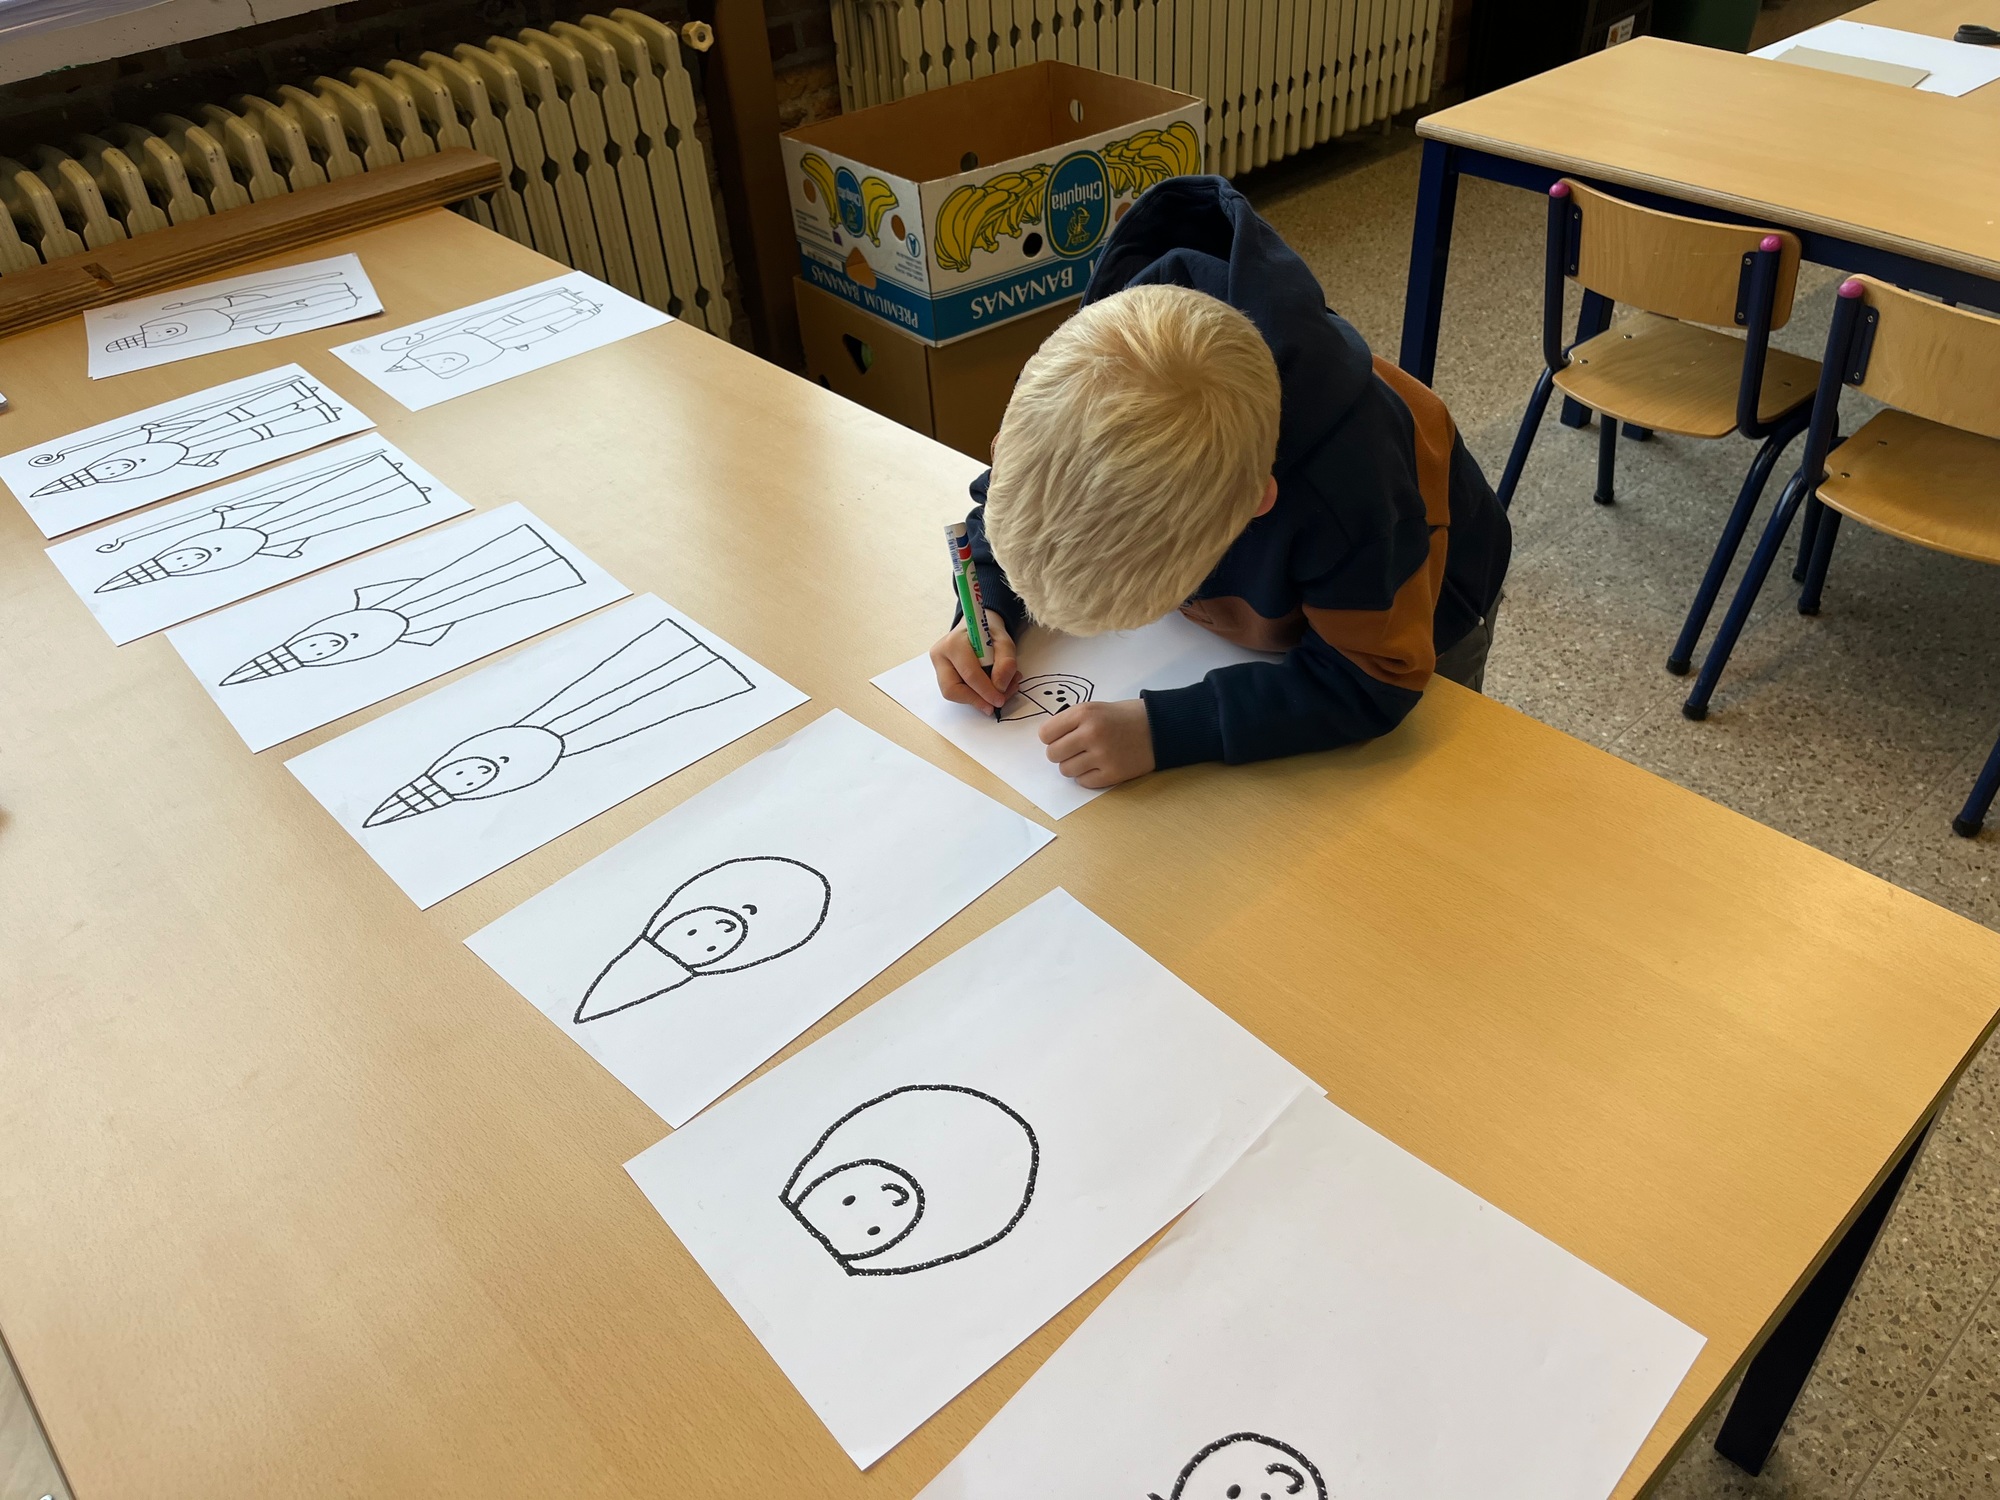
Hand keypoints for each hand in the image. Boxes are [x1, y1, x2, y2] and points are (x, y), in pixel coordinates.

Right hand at [930, 611, 1018, 710]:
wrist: (976, 627)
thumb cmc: (988, 633)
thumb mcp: (1004, 641)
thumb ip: (1006, 662)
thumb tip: (999, 687)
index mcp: (954, 643)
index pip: (969, 673)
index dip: (986, 691)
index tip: (1000, 700)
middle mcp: (940, 655)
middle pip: (952, 688)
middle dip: (977, 700)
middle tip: (997, 702)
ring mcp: (938, 666)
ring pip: (953, 693)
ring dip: (977, 699)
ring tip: (1000, 692)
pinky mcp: (942, 676)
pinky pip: (957, 692)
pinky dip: (975, 696)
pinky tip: (990, 689)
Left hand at [1038, 700, 1154, 788]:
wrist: (1159, 727)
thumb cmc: (1123, 717)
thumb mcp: (1094, 708)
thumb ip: (1070, 722)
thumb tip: (1047, 741)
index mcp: (1084, 713)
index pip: (1045, 734)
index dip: (1051, 737)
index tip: (1061, 737)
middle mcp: (1091, 733)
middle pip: (1053, 754)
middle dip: (1061, 753)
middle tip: (1075, 749)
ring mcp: (1102, 755)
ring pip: (1066, 770)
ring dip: (1073, 766)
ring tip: (1089, 757)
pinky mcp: (1113, 774)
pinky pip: (1083, 782)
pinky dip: (1087, 777)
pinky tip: (1099, 766)